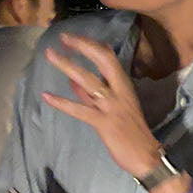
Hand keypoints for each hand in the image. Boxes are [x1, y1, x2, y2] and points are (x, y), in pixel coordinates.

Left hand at [42, 33, 160, 178]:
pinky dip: (62, 103)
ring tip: (51, 55)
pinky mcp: (103, 123)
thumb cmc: (132, 131)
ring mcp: (111, 107)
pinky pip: (80, 110)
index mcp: (124, 86)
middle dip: (82, 46)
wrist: (146, 155)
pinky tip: (47, 96)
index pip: (109, 57)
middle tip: (63, 37)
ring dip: (68, 65)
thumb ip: (95, 93)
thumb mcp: (117, 106)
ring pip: (88, 81)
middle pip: (102, 61)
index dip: (91, 45)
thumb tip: (73, 79)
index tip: (73, 38)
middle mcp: (119, 92)